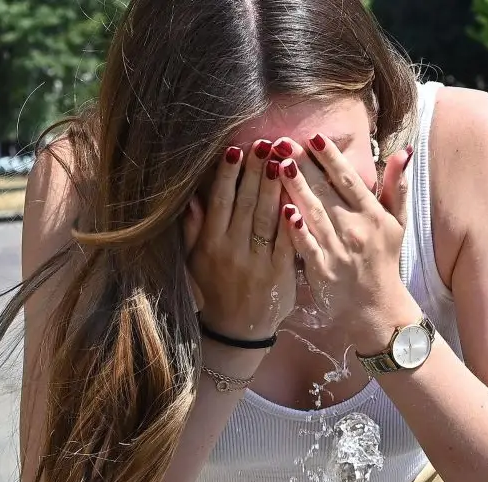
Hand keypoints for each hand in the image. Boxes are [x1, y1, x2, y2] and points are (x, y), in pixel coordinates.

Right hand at [185, 141, 297, 341]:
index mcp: (211, 244)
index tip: (235, 150)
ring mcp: (257, 262)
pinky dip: (292, 220)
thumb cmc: (213, 291)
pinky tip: (296, 198)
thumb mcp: (194, 261)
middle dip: (255, 171)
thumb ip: (192, 229)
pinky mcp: (280, 274)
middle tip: (265, 144)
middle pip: (246, 203)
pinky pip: (287, 241)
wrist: (236, 331)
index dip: (227, 174)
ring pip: (267, 217)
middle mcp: (233, 250)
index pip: (220, 201)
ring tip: (282, 159)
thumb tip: (191, 197)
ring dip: (275, 186)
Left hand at [275, 134, 419, 352]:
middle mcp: (356, 229)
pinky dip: (296, 229)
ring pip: (314, 213)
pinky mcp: (323, 270)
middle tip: (284, 142)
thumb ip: (397, 186)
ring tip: (278, 166)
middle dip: (305, 166)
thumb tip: (402, 152)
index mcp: (372, 214)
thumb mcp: (397, 223)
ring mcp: (338, 250)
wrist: (377, 306)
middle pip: (326, 192)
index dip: (332, 158)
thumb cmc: (384, 260)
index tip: (315, 137)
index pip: (349, 180)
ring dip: (296, 189)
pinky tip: (283, 211)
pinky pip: (307, 246)